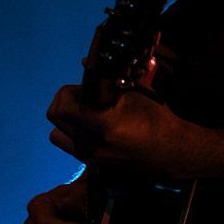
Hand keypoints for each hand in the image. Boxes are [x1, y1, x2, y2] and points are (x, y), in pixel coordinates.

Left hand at [46, 80, 196, 179]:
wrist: (168, 150)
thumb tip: (83, 61)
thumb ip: (105, 78)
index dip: (68, 91)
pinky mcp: (91, 162)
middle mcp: (89, 143)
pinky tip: (92, 125)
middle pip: (54, 117)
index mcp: (99, 125)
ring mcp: (88, 155)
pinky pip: (68, 143)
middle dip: (67, 101)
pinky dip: (73, 131)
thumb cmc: (154, 118)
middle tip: (87, 95)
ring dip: (66, 118)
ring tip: (87, 111)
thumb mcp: (132, 92)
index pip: (60, 107)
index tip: (85, 86)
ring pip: (57, 132)